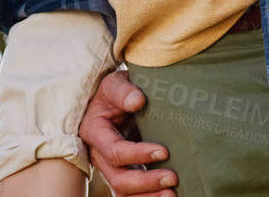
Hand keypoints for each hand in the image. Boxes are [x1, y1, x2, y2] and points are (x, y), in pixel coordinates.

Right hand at [79, 70, 176, 195]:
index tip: (164, 151)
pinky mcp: (122, 173)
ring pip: (123, 192)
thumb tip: (138, 101)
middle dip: (146, 182)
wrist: (111, 99)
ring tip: (172, 194)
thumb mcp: (114, 83)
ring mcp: (110, 167)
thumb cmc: (113, 91)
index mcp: (95, 132)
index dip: (138, 155)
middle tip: (173, 178)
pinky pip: (131, 194)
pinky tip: (166, 195)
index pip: (114, 152)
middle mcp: (99, 155)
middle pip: (118, 179)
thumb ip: (123, 90)